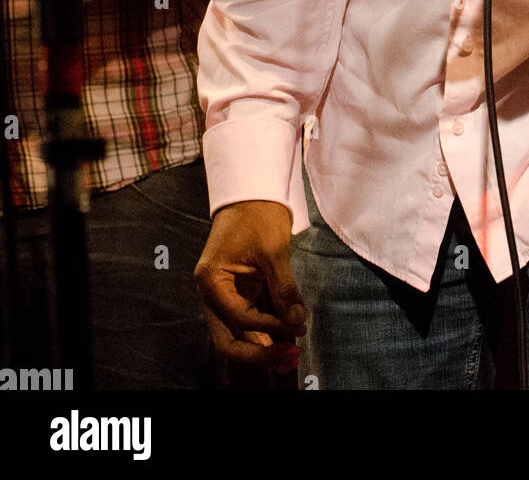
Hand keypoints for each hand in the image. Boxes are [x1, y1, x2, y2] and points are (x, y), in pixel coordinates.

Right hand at [194, 201, 306, 369]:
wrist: (252, 191)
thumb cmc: (258, 214)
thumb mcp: (273, 250)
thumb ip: (284, 289)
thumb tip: (297, 320)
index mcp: (212, 280)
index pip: (238, 317)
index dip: (268, 326)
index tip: (296, 326)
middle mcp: (212, 293)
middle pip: (228, 339)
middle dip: (257, 353)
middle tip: (288, 358)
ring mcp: (224, 294)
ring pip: (237, 334)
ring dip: (263, 346)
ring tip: (291, 356)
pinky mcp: (239, 292)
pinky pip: (248, 321)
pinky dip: (266, 331)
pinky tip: (286, 339)